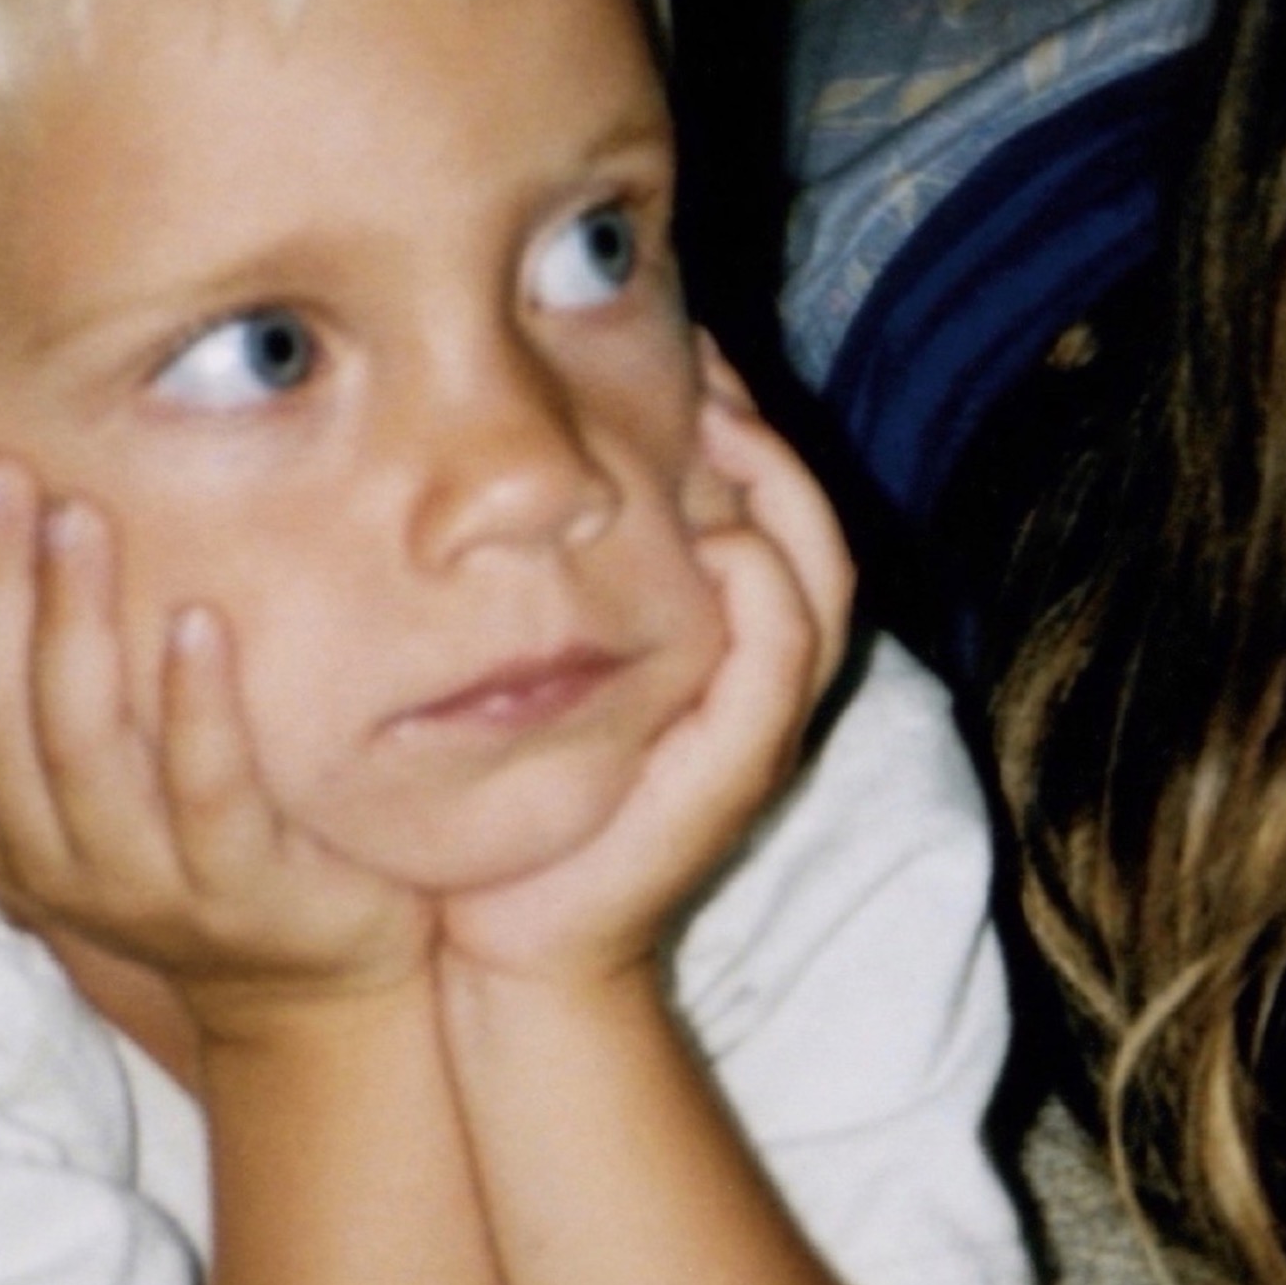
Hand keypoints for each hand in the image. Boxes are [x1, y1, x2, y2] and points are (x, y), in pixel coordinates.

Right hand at [0, 456, 430, 1025]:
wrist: (307, 995)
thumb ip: (21, 734)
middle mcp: (53, 864)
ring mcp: (145, 882)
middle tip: (3, 475)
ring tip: (82, 518)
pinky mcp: (242, 887)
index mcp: (0, 836)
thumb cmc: (186, 864)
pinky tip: (196, 620)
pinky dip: (194, 703)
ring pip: (82, 743)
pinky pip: (207, 786)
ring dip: (75, 621)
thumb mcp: (79, 813)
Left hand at [426, 350, 856, 992]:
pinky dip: (764, 589)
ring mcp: (755, 721)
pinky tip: (716, 535)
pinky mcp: (738, 769)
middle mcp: (754, 673)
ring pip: (816, 573)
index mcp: (713, 639)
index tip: (680, 336)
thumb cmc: (502, 801)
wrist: (507, 948)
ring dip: (777, 488)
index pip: (760, 498)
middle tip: (702, 349)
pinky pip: (780, 656)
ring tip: (720, 413)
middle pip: (804, 516)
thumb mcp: (515, 662)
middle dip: (761, 424)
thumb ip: (525, 575)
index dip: (734, 411)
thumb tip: (470, 459)